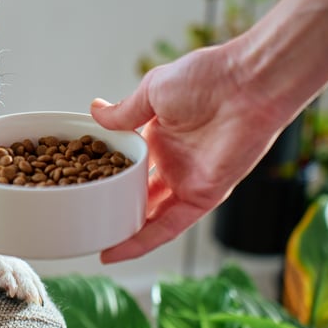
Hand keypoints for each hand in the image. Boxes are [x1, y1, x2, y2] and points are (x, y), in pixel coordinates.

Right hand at [91, 42, 286, 262]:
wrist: (247, 84)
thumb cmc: (206, 78)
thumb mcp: (152, 92)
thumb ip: (124, 112)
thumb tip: (95, 112)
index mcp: (160, 136)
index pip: (128, 164)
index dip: (106, 176)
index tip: (79, 184)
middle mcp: (174, 162)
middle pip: (138, 194)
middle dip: (114, 208)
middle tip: (85, 221)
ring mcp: (188, 181)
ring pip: (152, 216)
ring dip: (126, 232)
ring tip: (95, 245)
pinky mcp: (204, 196)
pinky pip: (171, 226)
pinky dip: (146, 240)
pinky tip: (120, 250)